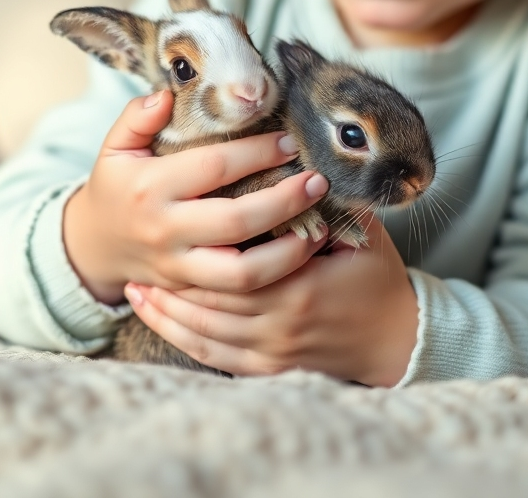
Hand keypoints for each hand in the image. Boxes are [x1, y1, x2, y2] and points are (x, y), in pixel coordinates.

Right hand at [62, 91, 330, 304]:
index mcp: (152, 188)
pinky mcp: (192, 292)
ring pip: (243, 273)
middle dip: (284, 201)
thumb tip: (164, 95)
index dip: (256, 153)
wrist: (95, 246)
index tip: (289, 141)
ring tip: (321, 228)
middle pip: (236, 222)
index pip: (214, 167)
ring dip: (288, 253)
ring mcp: (179, 268)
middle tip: (317, 181)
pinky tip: (304, 257)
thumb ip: (135, 117)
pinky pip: (239, 296)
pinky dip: (276, 281)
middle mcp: (166, 231)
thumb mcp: (115, 147)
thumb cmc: (118, 186)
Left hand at [124, 216, 418, 386]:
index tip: (179, 214)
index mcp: (299, 288)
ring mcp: (270, 352)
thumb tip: (308, 159)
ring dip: (165, 308)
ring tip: (132, 284)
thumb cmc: (378, 279)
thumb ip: (335, 200)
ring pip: (201, 330)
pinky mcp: (265, 368)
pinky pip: (211, 355)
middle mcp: (278, 325)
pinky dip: (179, 336)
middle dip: (171, 276)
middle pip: (208, 297)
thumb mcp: (364, 234)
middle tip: (138, 250)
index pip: (237, 260)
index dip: (205, 240)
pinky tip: (155, 316)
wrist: (395, 338)